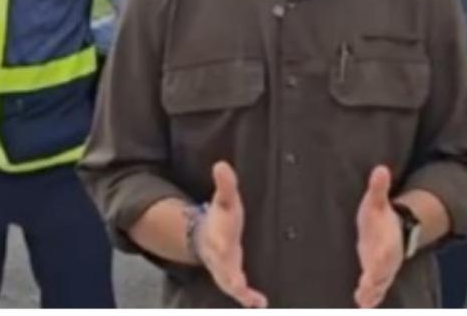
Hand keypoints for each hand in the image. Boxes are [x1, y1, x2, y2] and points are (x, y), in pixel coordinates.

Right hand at [197, 161, 267, 307]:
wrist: (206, 237)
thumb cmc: (220, 218)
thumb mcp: (224, 200)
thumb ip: (225, 184)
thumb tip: (221, 163)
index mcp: (218, 237)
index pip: (219, 242)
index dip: (221, 244)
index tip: (225, 245)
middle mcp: (220, 258)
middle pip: (223, 269)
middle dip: (231, 278)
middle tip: (239, 287)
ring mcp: (225, 270)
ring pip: (230, 284)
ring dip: (240, 293)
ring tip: (253, 302)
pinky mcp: (232, 278)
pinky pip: (240, 291)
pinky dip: (248, 298)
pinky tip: (260, 304)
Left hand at [354, 166, 403, 307]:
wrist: (392, 232)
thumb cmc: (380, 219)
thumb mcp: (376, 203)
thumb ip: (378, 188)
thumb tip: (380, 169)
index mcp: (387, 243)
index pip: (384, 254)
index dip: (380, 262)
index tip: (371, 272)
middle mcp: (386, 260)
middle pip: (383, 274)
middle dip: (375, 283)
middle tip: (365, 292)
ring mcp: (382, 271)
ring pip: (379, 286)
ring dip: (372, 293)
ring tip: (364, 301)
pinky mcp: (375, 278)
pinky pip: (374, 291)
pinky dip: (369, 297)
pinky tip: (362, 303)